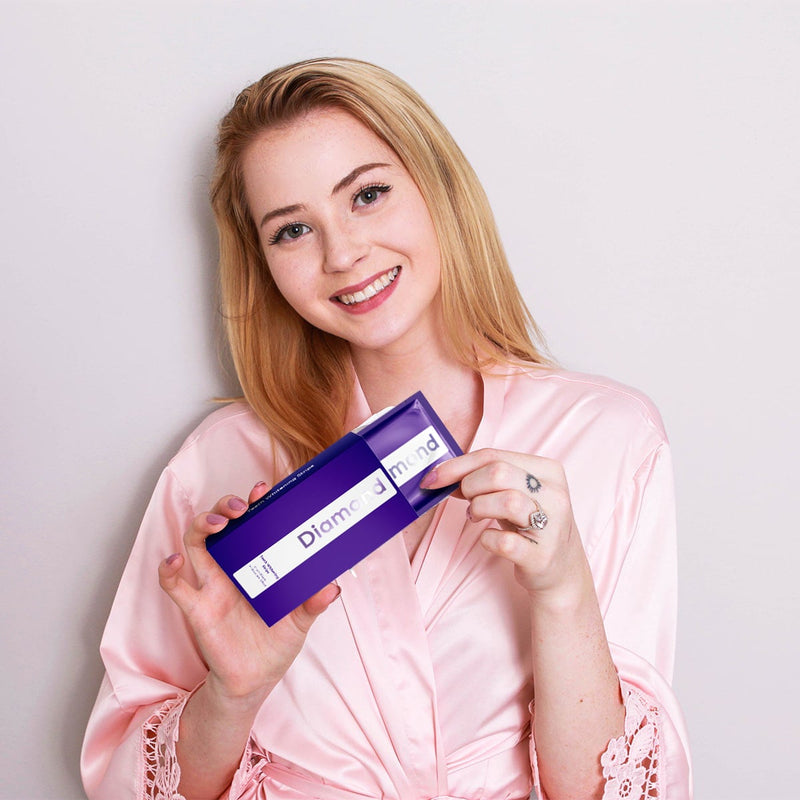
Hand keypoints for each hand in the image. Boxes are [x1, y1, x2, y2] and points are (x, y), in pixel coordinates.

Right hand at [158, 482, 339, 707]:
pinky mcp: (198, 609)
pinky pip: (174, 587)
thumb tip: (333, 586)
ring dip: (201, 525)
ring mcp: (212, 585)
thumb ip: (314, 603)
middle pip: (219, 523)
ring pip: (196, 543)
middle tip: (240, 506)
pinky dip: (169, 571)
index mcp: (257, 561)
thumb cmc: (277, 643)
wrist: (256, 680)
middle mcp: (231, 567)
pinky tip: (174, 561)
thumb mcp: (301, 621)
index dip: (254, 502)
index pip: (251, 522)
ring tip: (216, 523)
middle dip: (224, 506)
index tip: (263, 488)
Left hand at [421, 449, 591, 602]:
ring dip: (479, 509)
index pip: (494, 455)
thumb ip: (485, 479)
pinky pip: (504, 541)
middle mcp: (555, 494)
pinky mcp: (542, 556)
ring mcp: (552, 526)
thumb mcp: (514, 494)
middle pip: (498, 473)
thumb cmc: (529, 526)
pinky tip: (491, 540)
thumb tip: (442, 474)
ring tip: (477, 517)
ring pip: (507, 501)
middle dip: (470, 486)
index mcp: (548, 471)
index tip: (432, 479)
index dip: (456, 465)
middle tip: (467, 502)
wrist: (562, 572)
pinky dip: (487, 539)